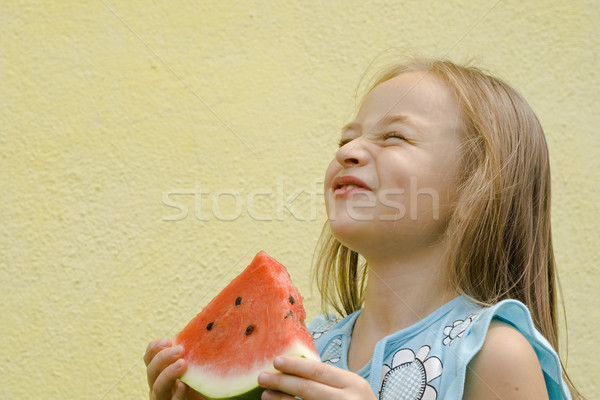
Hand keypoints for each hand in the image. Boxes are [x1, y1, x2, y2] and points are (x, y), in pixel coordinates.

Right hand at [144, 338, 206, 399]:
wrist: (203, 399)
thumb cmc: (198, 383)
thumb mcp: (191, 365)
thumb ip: (188, 352)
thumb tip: (196, 328)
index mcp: (160, 372)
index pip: (149, 358)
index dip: (154, 348)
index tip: (168, 340)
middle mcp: (158, 385)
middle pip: (151, 370)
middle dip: (163, 358)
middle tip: (179, 350)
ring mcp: (165, 398)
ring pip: (158, 386)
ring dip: (168, 374)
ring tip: (182, 364)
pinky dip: (177, 393)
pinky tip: (184, 385)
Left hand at [257, 356, 375, 399]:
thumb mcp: (352, 389)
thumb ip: (331, 380)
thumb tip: (295, 368)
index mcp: (353, 383)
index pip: (318, 370)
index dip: (295, 365)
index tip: (276, 361)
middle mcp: (347, 399)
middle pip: (307, 388)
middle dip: (282, 382)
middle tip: (262, 377)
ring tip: (265, 395)